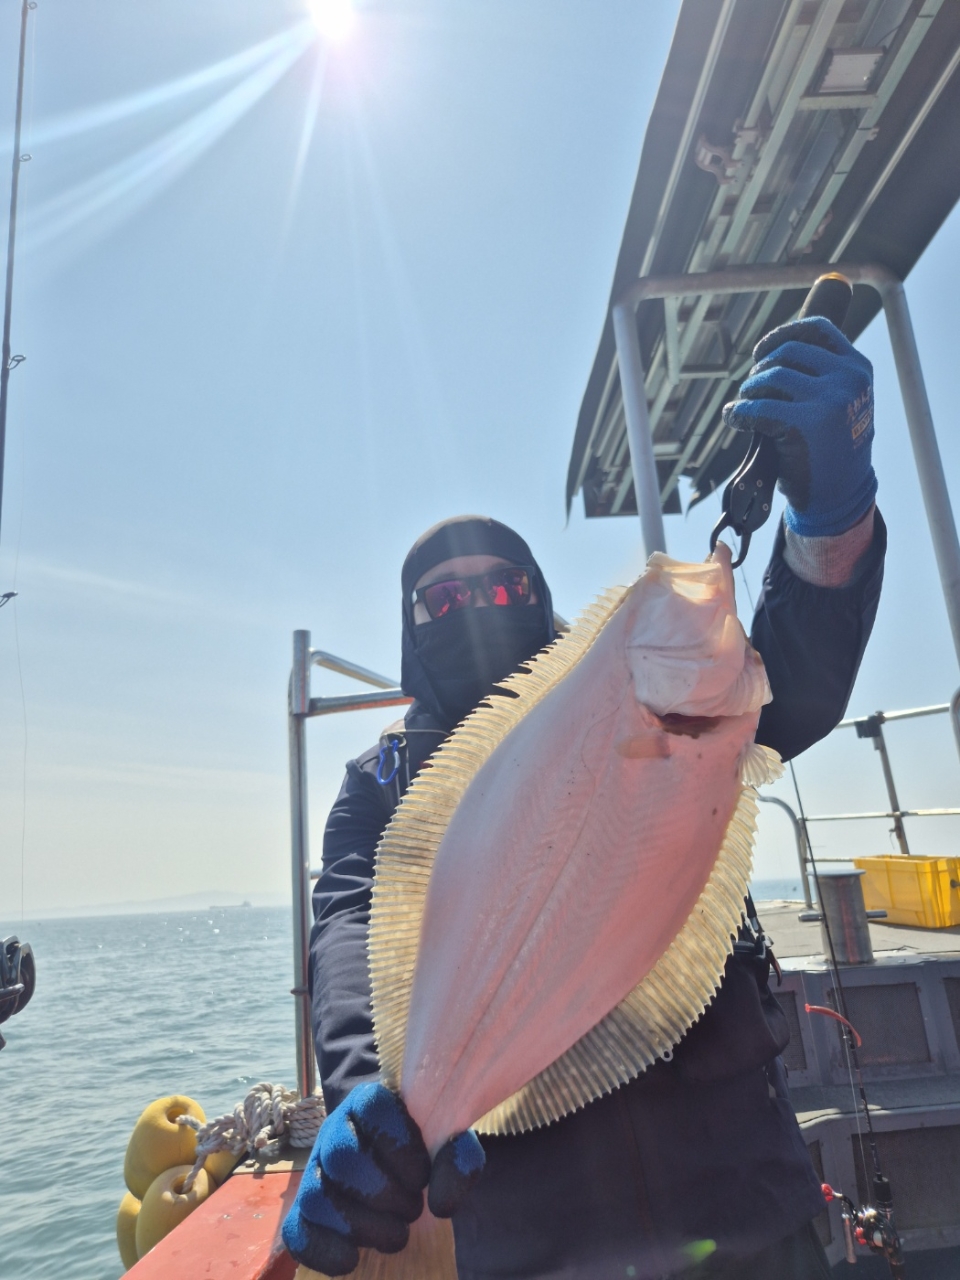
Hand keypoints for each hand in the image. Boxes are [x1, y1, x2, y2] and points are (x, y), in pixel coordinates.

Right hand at [281, 1083, 484, 1275]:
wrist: (398, 1173)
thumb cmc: (423, 1152)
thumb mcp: (449, 1146)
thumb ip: (459, 1160)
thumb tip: (441, 1204)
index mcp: (370, 1101)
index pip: (374, 1107)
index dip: (401, 1146)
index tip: (423, 1176)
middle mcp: (335, 1130)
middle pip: (342, 1158)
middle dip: (384, 1194)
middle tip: (413, 1209)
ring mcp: (314, 1170)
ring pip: (317, 1197)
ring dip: (362, 1226)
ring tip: (396, 1235)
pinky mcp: (302, 1211)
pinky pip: (296, 1231)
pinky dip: (324, 1250)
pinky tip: (354, 1259)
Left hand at [721, 316, 876, 536]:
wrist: (839, 496)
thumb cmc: (831, 450)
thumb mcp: (841, 403)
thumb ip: (819, 375)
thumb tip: (771, 350)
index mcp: (858, 368)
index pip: (817, 329)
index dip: (782, 333)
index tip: (761, 352)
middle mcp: (848, 378)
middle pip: (788, 352)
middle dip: (760, 369)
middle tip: (749, 390)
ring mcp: (831, 400)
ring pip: (772, 376)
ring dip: (749, 390)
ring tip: (743, 405)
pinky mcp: (807, 423)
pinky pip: (759, 408)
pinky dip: (740, 412)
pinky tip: (733, 418)